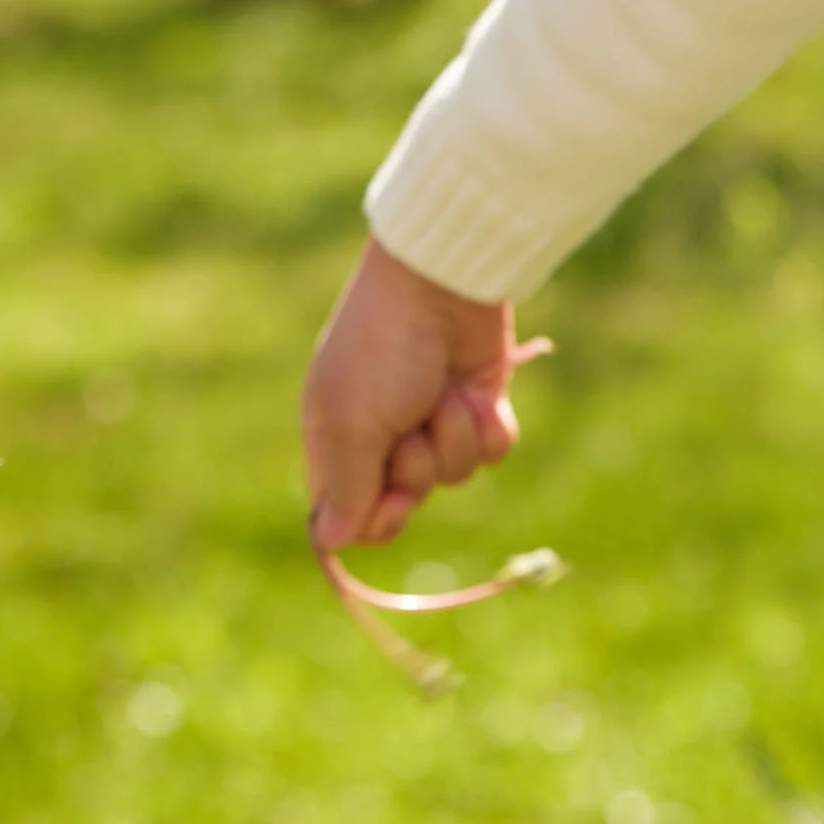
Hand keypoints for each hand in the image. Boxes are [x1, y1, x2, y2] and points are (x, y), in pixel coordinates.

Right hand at [300, 238, 539, 553]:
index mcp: (336, 438)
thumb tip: (331, 543)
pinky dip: (489, 427)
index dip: (375, 518)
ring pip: (456, 476)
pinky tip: (479, 396)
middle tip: (411, 428)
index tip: (391, 499)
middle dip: (419, 469)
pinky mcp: (477, 402)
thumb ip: (345, 489)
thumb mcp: (351, 423)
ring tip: (444, 392)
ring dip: (455, 437)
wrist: (442, 280)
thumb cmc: (384, 349)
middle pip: (408, 500)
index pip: (349, 513)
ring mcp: (433, 419)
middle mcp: (383, 434)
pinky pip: (492, 451)